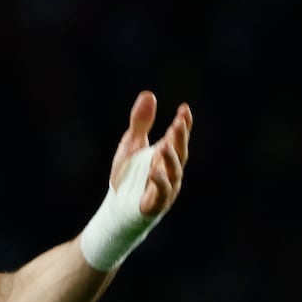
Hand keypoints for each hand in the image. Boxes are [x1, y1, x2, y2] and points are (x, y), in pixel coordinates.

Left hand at [109, 90, 192, 216]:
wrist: (117, 207)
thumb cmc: (128, 176)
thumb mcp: (131, 144)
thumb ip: (140, 122)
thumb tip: (149, 94)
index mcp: (165, 155)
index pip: (178, 137)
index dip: (183, 124)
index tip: (184, 109)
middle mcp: (170, 170)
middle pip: (179, 152)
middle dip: (180, 138)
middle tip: (178, 123)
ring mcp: (165, 187)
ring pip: (173, 172)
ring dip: (170, 159)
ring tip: (165, 144)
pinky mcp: (155, 204)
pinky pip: (161, 193)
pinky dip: (159, 182)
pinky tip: (153, 171)